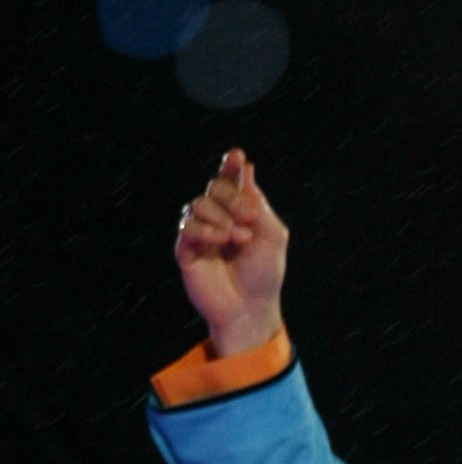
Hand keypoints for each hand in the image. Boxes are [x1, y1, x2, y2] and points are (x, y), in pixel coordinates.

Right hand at [174, 148, 288, 355]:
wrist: (251, 307)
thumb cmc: (264, 274)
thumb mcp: (272, 236)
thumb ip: (259, 203)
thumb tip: (246, 169)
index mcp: (240, 212)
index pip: (231, 181)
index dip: (231, 166)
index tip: (237, 156)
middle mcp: (218, 217)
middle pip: (215, 187)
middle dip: (233, 198)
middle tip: (250, 217)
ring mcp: (200, 232)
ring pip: (199, 204)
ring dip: (221, 217)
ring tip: (239, 238)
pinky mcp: (186, 248)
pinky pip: (188, 226)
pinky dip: (206, 229)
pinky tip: (221, 239)